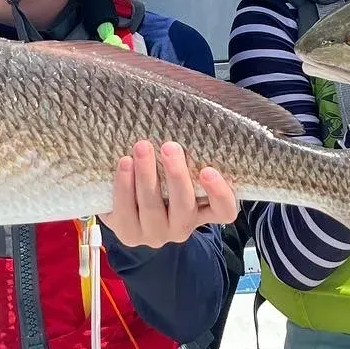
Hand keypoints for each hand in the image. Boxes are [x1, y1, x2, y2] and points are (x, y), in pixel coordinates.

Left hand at [101, 140, 239, 248]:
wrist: (127, 205)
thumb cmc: (162, 177)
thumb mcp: (178, 169)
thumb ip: (188, 155)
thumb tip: (190, 114)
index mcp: (204, 212)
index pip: (224, 211)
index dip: (220, 194)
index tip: (208, 170)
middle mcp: (182, 227)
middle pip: (185, 207)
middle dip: (176, 175)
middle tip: (169, 147)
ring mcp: (156, 234)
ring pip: (153, 208)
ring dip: (147, 175)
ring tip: (142, 147)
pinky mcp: (129, 234)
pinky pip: (126, 211)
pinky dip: (124, 186)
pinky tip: (124, 163)